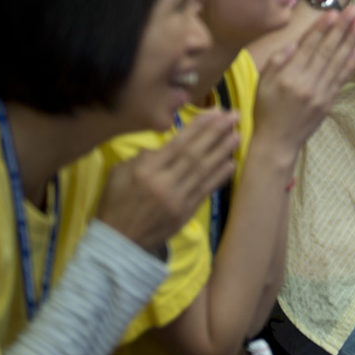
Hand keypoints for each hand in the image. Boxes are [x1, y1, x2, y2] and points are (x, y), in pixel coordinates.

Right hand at [97, 111, 238, 251]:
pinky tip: (231, 163)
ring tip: (238, 135)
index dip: (198, 127)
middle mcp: (164, 183)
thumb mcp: (118, 173)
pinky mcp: (186, 213)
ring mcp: (177, 199)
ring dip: (223, 152)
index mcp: (146, 171)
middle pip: (195, 154)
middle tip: (234, 116)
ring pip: (204, 171)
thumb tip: (168, 145)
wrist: (118, 242)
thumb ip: (144, 157)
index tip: (215, 112)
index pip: (178, 144)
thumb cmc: (115, 203)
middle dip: (216, 133)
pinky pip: (205, 191)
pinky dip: (219, 176)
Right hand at [253, 6, 354, 158]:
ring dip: (351, 41)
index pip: (309, 47)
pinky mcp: (329, 101)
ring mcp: (320, 93)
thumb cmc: (266, 110)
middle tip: (353, 10)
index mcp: (288, 77)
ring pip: (338, 62)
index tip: (332, 12)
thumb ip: (277, 62)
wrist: (277, 141)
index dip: (322, 28)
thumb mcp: (262, 84)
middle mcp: (307, 84)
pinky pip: (342, 79)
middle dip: (341, 28)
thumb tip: (295, 43)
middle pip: (327, 51)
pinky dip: (351, 63)